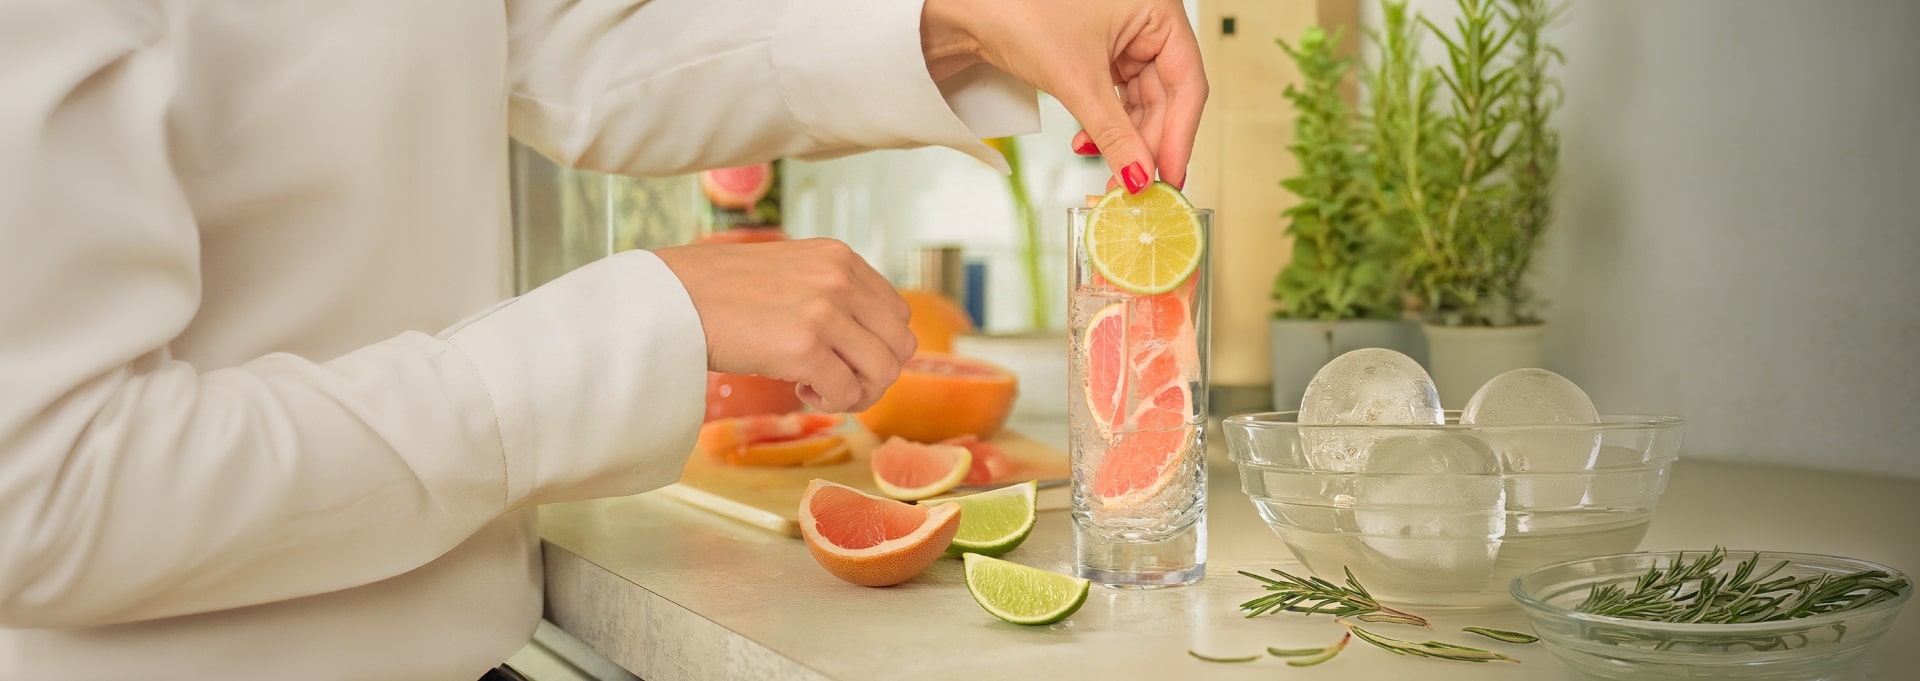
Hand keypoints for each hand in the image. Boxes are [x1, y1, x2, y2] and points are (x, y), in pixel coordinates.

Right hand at [654, 239, 915, 412]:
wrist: (670, 298)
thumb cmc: (722, 292)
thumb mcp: (791, 272)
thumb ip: (832, 293)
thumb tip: (869, 344)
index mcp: (841, 258)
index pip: (897, 314)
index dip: (876, 346)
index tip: (842, 357)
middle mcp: (840, 279)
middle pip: (900, 346)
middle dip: (874, 375)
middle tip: (837, 382)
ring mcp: (825, 311)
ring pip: (884, 372)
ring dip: (855, 391)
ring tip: (817, 386)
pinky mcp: (804, 346)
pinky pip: (847, 392)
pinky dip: (831, 402)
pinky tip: (798, 388)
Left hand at [922, 0, 1207, 191]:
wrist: (965, 6)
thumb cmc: (1018, 9)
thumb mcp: (1076, 79)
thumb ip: (1114, 132)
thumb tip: (1139, 175)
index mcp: (1158, 9)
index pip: (1187, 82)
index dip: (1179, 135)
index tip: (1169, 177)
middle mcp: (1146, 20)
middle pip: (1165, 96)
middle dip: (1145, 145)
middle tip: (1134, 185)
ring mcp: (1124, 35)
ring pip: (1140, 101)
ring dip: (1124, 140)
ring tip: (1110, 173)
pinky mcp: (1100, 51)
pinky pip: (1116, 96)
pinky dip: (1105, 124)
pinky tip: (1089, 144)